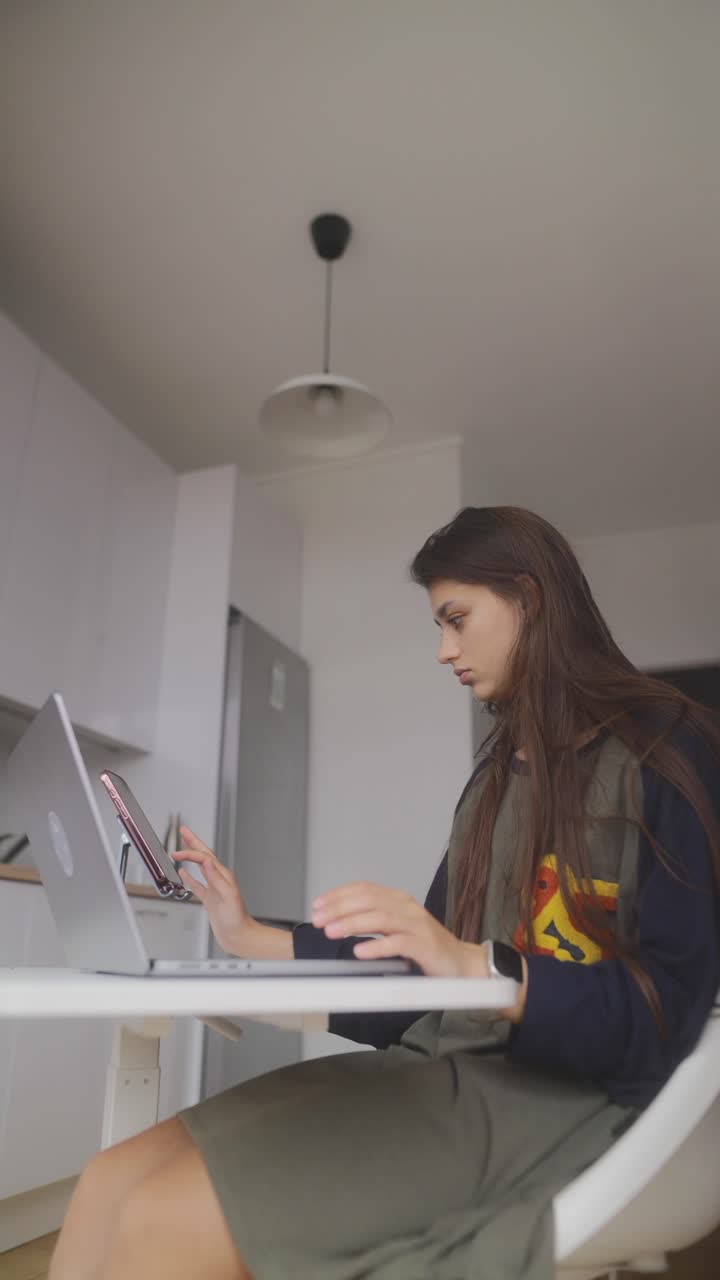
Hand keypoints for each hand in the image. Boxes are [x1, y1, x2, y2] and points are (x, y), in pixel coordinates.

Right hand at [172, 826, 252, 954]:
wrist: (239, 936)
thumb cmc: (237, 919)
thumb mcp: (228, 897)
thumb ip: (217, 879)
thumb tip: (207, 862)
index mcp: (224, 876)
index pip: (205, 858)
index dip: (191, 853)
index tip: (178, 852)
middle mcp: (219, 879)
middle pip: (204, 856)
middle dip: (193, 842)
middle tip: (183, 830)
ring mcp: (214, 888)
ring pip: (200, 867)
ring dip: (191, 856)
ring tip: (182, 847)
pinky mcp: (210, 899)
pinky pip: (197, 885)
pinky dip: (189, 878)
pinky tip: (183, 873)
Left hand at [311, 880, 487, 978]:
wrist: (461, 964)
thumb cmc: (426, 948)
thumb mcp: (397, 928)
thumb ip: (374, 921)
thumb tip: (337, 921)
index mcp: (399, 900)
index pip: (364, 888)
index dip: (338, 895)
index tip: (318, 905)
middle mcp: (407, 907)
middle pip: (369, 899)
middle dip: (339, 908)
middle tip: (318, 920)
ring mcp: (417, 925)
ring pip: (380, 917)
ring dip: (352, 923)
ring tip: (332, 932)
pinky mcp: (425, 945)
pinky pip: (397, 943)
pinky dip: (376, 946)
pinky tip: (360, 951)